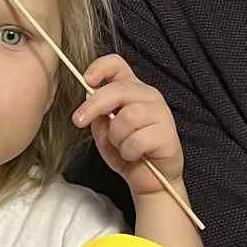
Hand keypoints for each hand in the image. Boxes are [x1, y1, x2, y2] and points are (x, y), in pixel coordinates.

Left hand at [73, 54, 183, 198]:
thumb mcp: (104, 131)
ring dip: (116, 136)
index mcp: (132, 90)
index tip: (86, 80)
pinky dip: (128, 151)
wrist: (148, 181)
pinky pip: (137, 140)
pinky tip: (134, 155)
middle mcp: (149, 96)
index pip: (118, 65)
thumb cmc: (126, 152)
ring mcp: (161, 114)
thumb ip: (97, 113)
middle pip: (118, 90)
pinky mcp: (168, 135)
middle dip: (94, 106)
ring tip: (121, 146)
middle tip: (78, 120)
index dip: (100, 67)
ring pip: (127, 117)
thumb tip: (88, 96)